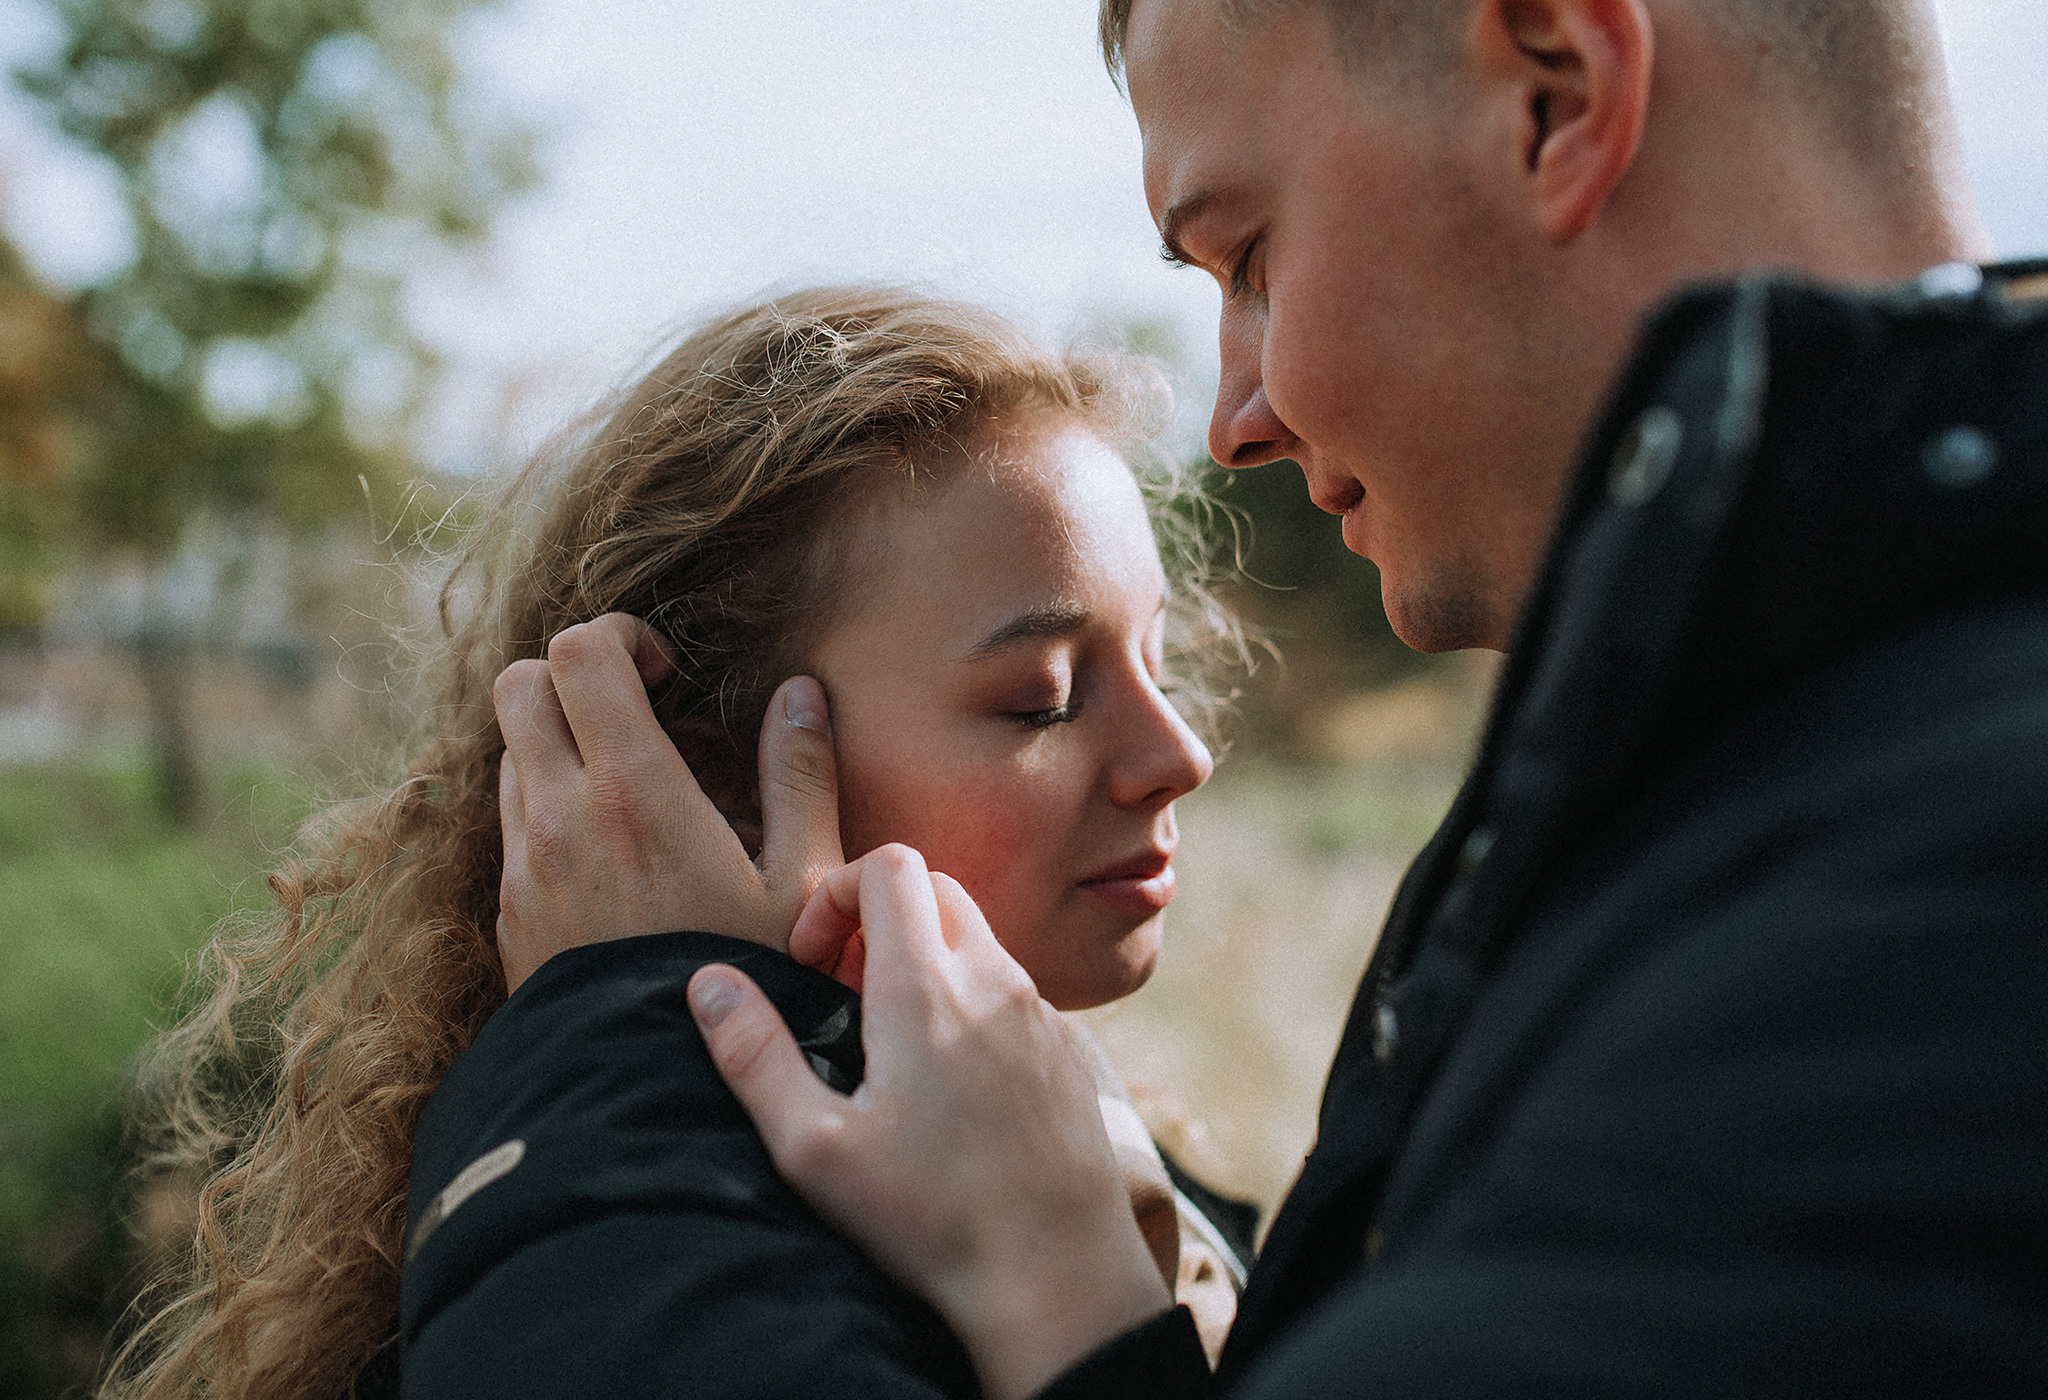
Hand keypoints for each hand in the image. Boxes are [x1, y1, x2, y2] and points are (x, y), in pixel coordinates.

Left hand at [494, 613, 843, 993]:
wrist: (660, 1098)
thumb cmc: (751, 986)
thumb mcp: (803, 883)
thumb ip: (801, 776)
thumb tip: (800, 694)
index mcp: (634, 794)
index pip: (577, 654)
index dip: (620, 638)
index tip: (667, 675)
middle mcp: (560, 818)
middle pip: (519, 685)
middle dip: (575, 677)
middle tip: (639, 711)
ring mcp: (523, 868)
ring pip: (512, 753)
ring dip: (561, 744)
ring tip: (631, 787)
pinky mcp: (508, 915)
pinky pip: (512, 823)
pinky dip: (551, 806)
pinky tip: (614, 852)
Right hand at [687, 846, 1173, 1399]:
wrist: (1058, 1272)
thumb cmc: (931, 1217)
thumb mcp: (814, 1147)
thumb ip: (754, 1054)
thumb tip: (710, 982)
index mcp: (927, 988)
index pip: (889, 866)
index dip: (835, 892)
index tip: (807, 962)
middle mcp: (993, 981)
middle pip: (935, 888)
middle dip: (877, 918)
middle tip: (840, 993)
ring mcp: (1041, 1013)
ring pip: (978, 939)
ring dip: (925, 960)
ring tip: (888, 1043)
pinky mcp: (1067, 1052)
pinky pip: (1013, 991)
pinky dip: (970, 1002)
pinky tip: (948, 1082)